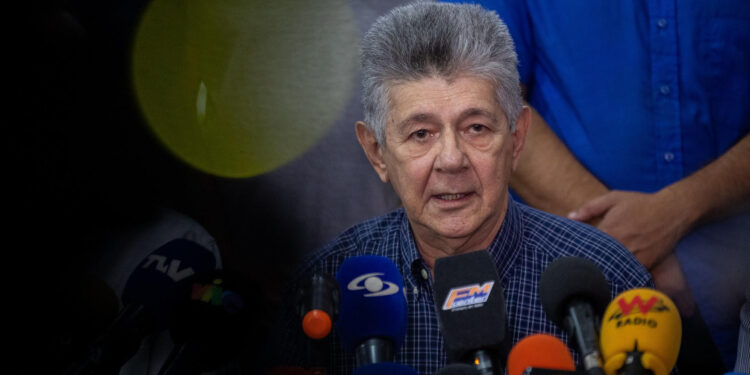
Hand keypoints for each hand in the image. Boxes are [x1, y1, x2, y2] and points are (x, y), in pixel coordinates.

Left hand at [567, 189, 693, 269]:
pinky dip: (623, 277)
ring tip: (593, 280)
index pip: (587, 246)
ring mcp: (635, 255)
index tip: (570, 258)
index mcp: (610, 229)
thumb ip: (590, 207)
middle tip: (578, 274)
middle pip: (599, 261)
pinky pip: (631, 274)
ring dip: (605, 273)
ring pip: (614, 270)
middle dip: (589, 266)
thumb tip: (570, 216)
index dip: (578, 253)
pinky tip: (615, 281)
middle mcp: (621, 244)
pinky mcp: (647, 263)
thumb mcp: (614, 198)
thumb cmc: (641, 204)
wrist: (672, 211)